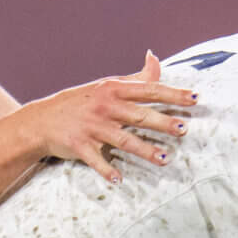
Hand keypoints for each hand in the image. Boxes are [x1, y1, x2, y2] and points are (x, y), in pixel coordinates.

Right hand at [22, 54, 194, 181]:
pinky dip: (106, 170)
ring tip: (165, 159)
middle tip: (184, 130)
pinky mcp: (79, 145)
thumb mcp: (107, 85)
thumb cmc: (83, 101)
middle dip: (162, 122)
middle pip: (138, 114)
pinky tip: (119, 180)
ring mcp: (92, 126)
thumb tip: (155, 57)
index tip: (194, 98)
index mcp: (114, 89)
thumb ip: (136, 77)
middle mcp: (105, 107)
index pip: (149, 90)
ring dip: (144, 150)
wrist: (42, 119)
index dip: (172, 94)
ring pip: (122, 139)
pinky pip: (95, 159)